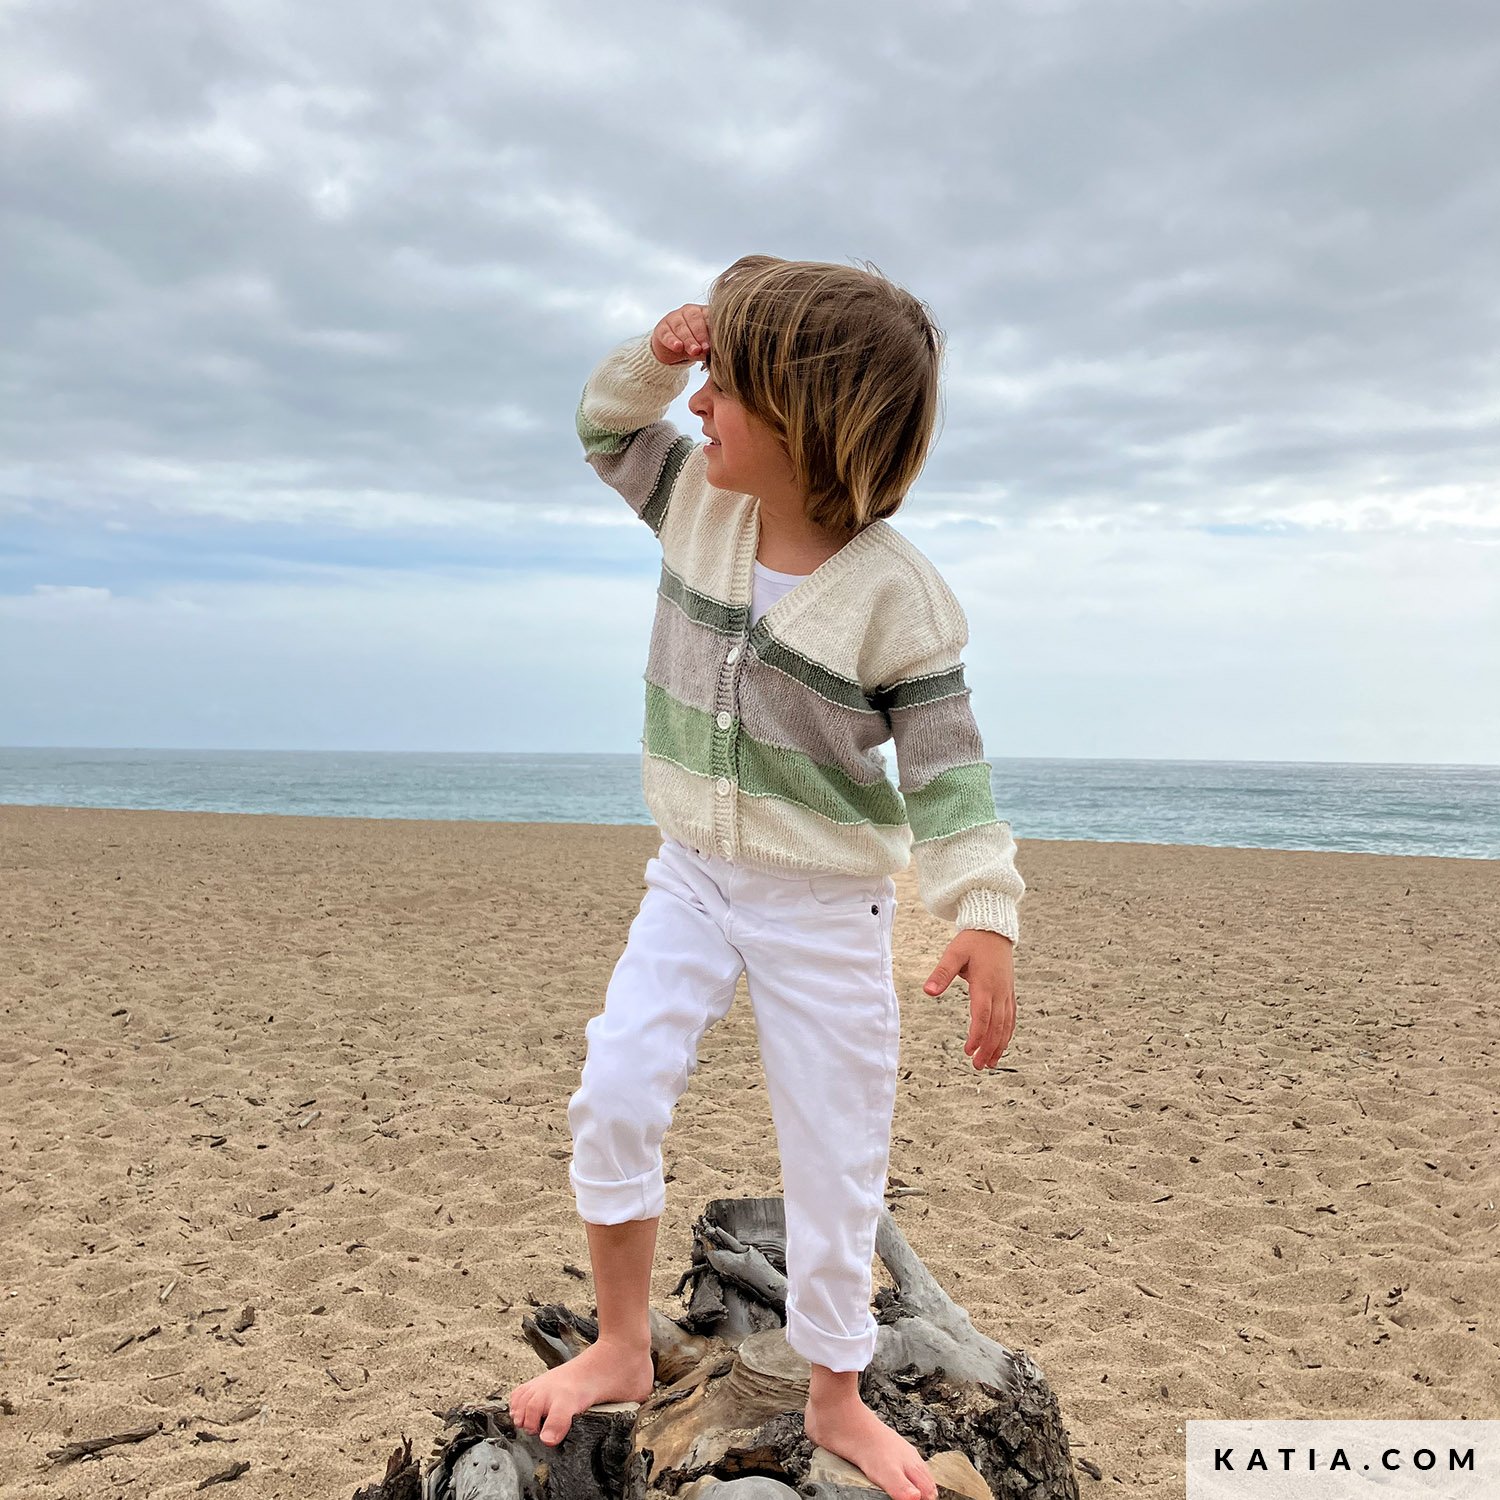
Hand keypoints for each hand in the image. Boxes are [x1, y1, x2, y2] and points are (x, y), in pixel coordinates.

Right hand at [652, 304, 711, 365]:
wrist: (673, 351)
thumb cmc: (695, 345)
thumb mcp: (706, 346)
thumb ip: (712, 346)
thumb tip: (722, 353)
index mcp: (704, 312)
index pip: (709, 315)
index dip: (713, 329)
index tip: (716, 344)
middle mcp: (689, 311)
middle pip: (695, 319)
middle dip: (700, 335)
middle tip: (705, 349)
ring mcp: (674, 318)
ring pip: (681, 326)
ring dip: (688, 340)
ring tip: (694, 351)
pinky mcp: (661, 328)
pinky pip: (666, 333)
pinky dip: (672, 340)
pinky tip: (677, 347)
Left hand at [924, 929, 1015, 1070]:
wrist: (994, 929)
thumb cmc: (972, 941)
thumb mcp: (953, 953)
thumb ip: (941, 974)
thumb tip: (927, 991)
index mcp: (985, 984)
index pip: (982, 1016)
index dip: (977, 1036)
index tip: (968, 1051)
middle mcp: (1000, 991)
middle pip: (997, 1026)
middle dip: (988, 1048)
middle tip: (977, 1066)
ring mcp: (1007, 992)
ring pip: (1006, 1024)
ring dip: (999, 1045)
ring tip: (990, 1063)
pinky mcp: (1009, 991)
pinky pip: (1011, 1017)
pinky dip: (1007, 1033)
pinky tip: (1001, 1044)